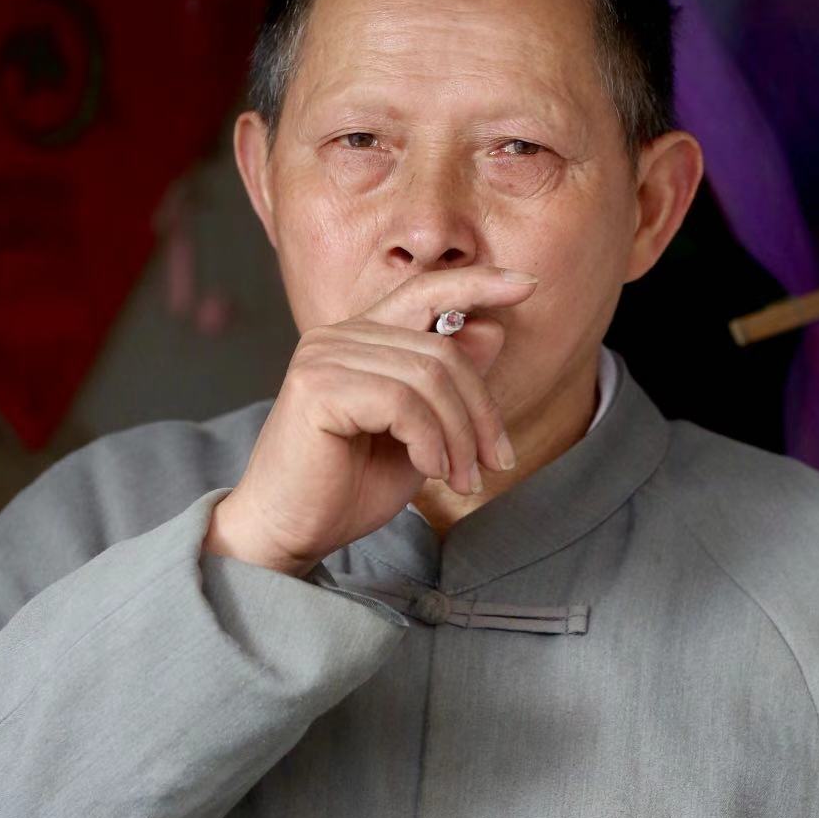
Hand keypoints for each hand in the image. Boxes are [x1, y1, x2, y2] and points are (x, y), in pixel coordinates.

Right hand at [203, 266, 538, 575]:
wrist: (290, 534)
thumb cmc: (348, 488)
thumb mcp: (420, 434)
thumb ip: (448, 384)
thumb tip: (491, 328)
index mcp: (360, 338)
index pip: (424, 291)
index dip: (477, 283)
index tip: (528, 283)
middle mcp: (338, 336)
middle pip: (442, 351)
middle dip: (480, 412)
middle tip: (493, 464)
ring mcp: (323, 356)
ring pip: (429, 377)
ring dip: (459, 436)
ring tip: (462, 479)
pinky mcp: (317, 386)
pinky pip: (403, 403)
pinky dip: (431, 442)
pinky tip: (431, 473)